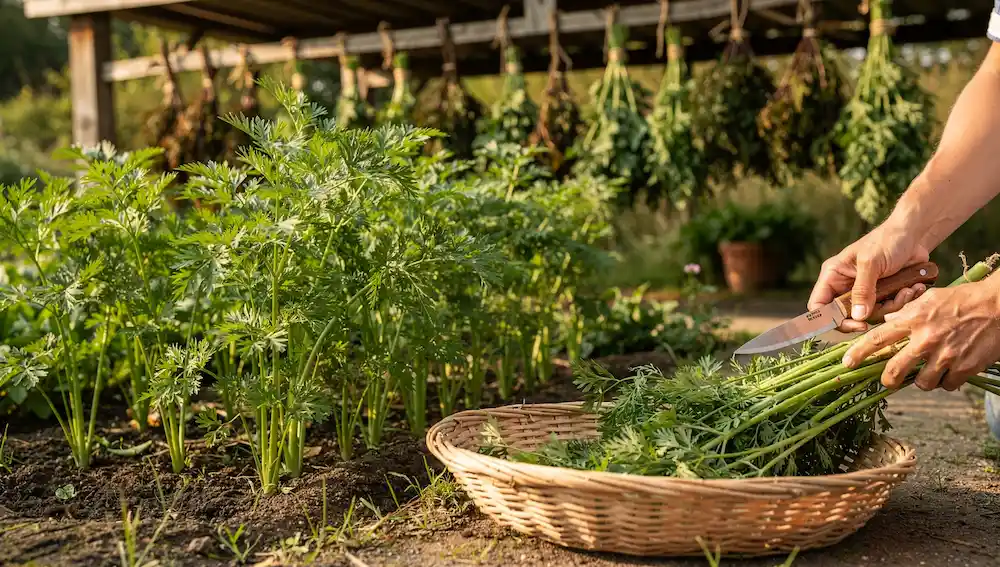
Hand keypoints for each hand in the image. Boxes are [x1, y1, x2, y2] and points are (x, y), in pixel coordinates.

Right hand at [809, 221, 930, 331]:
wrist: (914, 235)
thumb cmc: (887, 240)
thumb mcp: (871, 263)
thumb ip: (863, 290)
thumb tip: (858, 317)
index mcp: (833, 276)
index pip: (819, 305)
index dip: (832, 319)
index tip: (856, 323)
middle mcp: (845, 287)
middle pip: (848, 316)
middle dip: (872, 314)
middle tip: (889, 305)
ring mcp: (864, 293)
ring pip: (871, 315)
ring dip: (893, 306)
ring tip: (907, 290)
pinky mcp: (882, 295)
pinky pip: (888, 310)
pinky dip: (903, 302)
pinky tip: (912, 288)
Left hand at [842, 278, 999, 390]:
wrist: (999, 305)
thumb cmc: (964, 300)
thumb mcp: (930, 298)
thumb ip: (907, 312)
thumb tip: (887, 321)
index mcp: (914, 320)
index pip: (878, 338)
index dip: (859, 353)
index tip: (847, 363)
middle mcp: (926, 339)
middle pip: (895, 370)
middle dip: (888, 379)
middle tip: (888, 380)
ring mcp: (946, 355)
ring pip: (922, 383)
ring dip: (923, 380)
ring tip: (930, 369)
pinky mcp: (965, 367)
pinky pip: (947, 385)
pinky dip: (947, 381)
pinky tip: (951, 370)